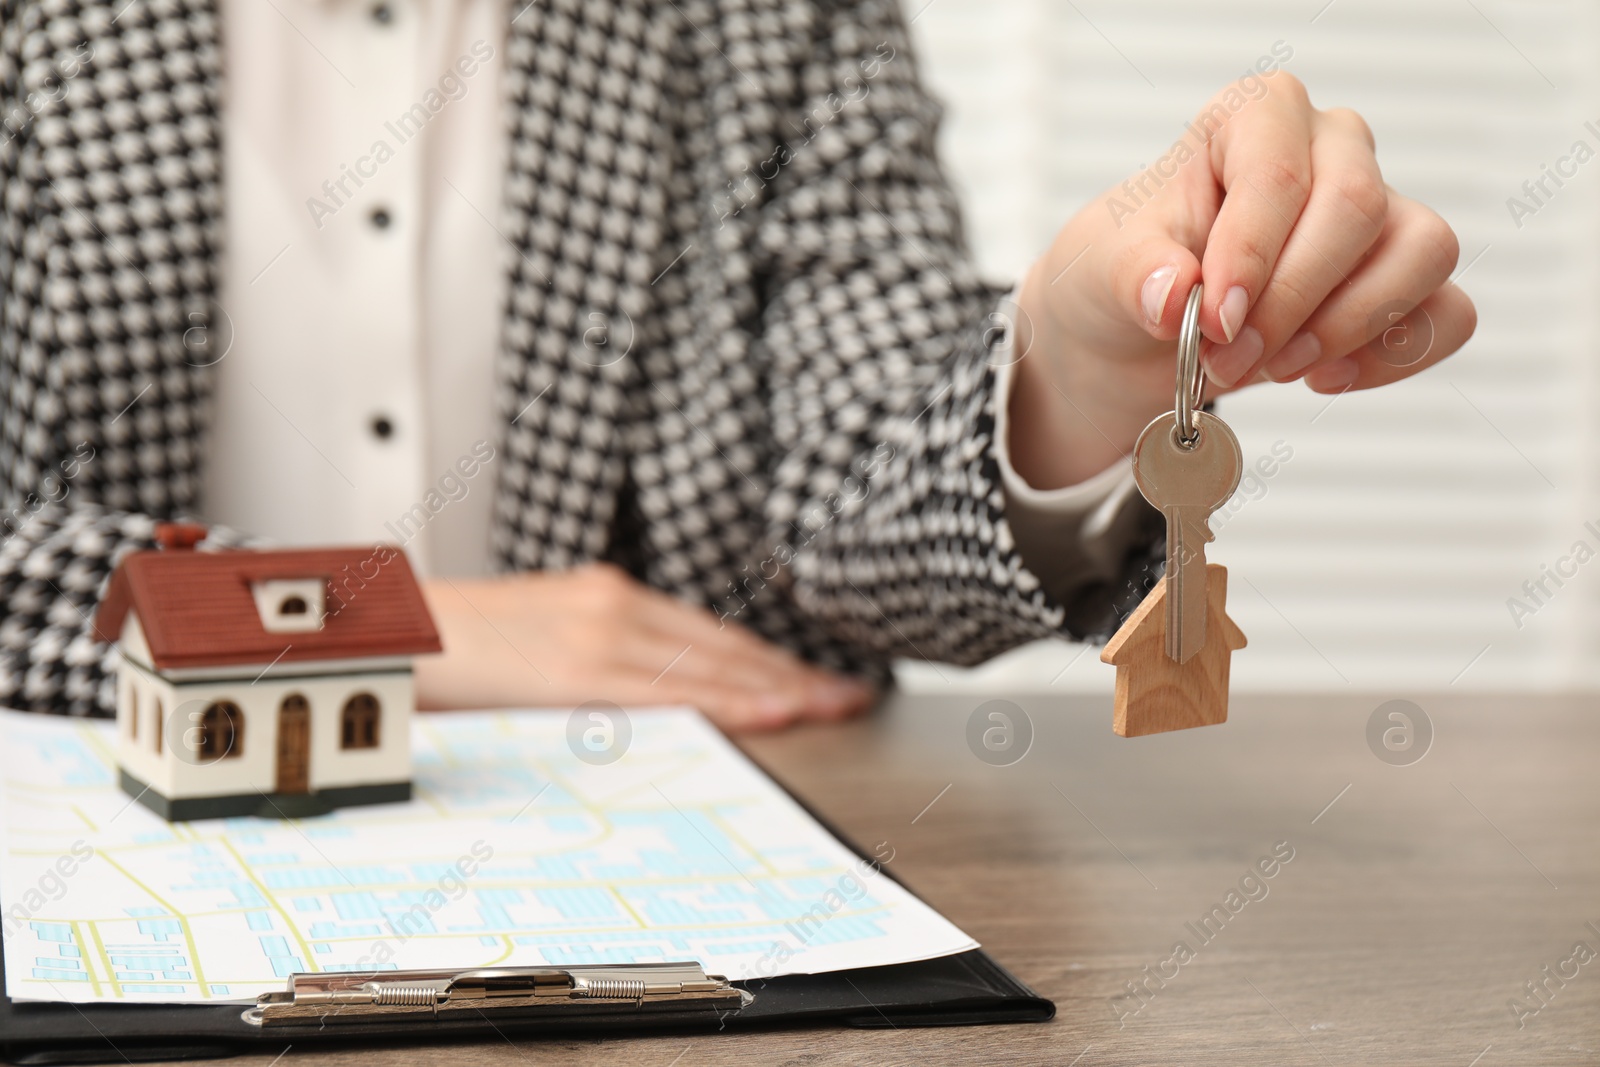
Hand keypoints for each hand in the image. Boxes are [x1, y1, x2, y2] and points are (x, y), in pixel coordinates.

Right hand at [414, 563, 875, 730]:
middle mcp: (615, 606)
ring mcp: (600, 633)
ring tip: (832, 706)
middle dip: (792, 673)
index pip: (709, 634)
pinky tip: (771, 709)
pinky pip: (669, 690)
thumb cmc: (458, 642)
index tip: (816, 679)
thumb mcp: (542, 637)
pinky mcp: (578, 667)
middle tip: (851, 696)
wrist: (388, 629)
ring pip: (710, 666)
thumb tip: (651, 697)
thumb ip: (600, 659)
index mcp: (609, 598)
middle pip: (724, 647)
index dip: (768, 659)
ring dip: (778, 689)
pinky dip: (728, 700)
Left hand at [1009, 71, 1476, 487]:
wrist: (1140, 331)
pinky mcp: (1405, 279)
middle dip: (1289, 304)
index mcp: (1255, 118)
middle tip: (1226, 360)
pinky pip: (1448, 313)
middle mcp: (1331, 149)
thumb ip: (1134, 275)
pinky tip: (1323, 378)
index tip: (1214, 322)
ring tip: (1273, 368)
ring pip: (1422, 253)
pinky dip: (1392, 358)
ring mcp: (1381, 211)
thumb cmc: (1131, 274)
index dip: (1253, 254)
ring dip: (1346, 328)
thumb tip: (1174, 296)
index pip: (1281, 172)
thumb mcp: (1101, 269)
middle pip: (1355, 210)